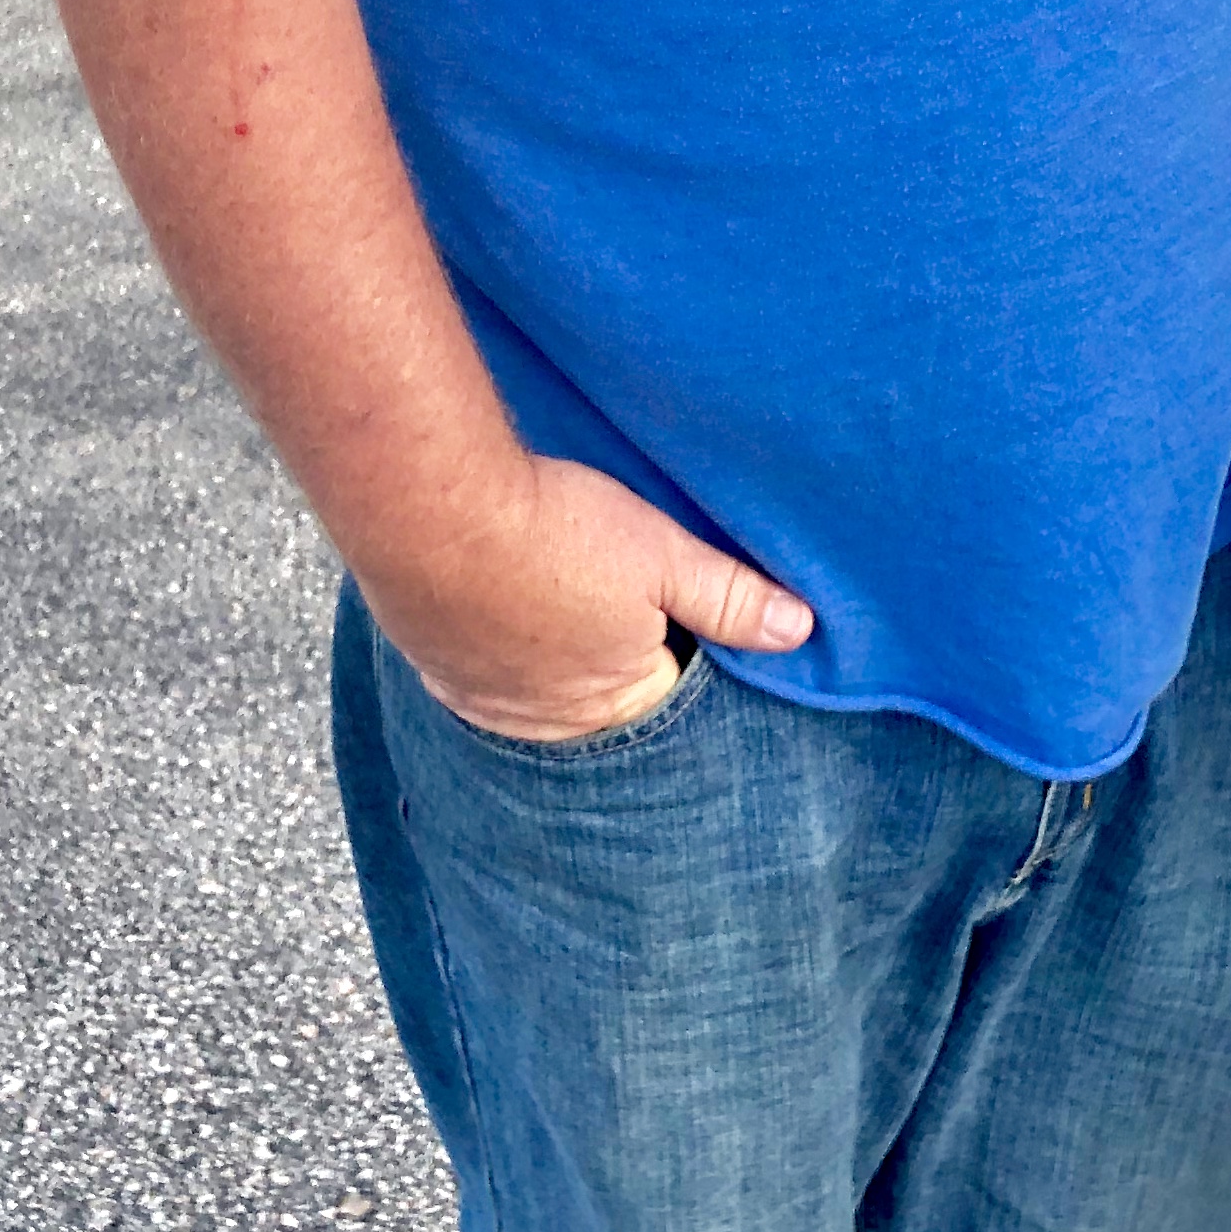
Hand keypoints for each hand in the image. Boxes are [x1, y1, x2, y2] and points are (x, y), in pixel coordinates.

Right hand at [374, 452, 813, 743]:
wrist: (431, 510)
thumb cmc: (552, 530)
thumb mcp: (661, 552)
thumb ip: (728, 596)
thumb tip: (799, 630)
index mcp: (614, 701)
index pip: (667, 695)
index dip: (681, 648)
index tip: (678, 608)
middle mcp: (547, 722)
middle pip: (600, 700)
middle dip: (614, 656)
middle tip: (613, 596)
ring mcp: (483, 700)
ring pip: (536, 688)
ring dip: (551, 653)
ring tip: (558, 590)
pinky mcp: (434, 667)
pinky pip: (479, 673)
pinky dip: (496, 643)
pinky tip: (501, 598)